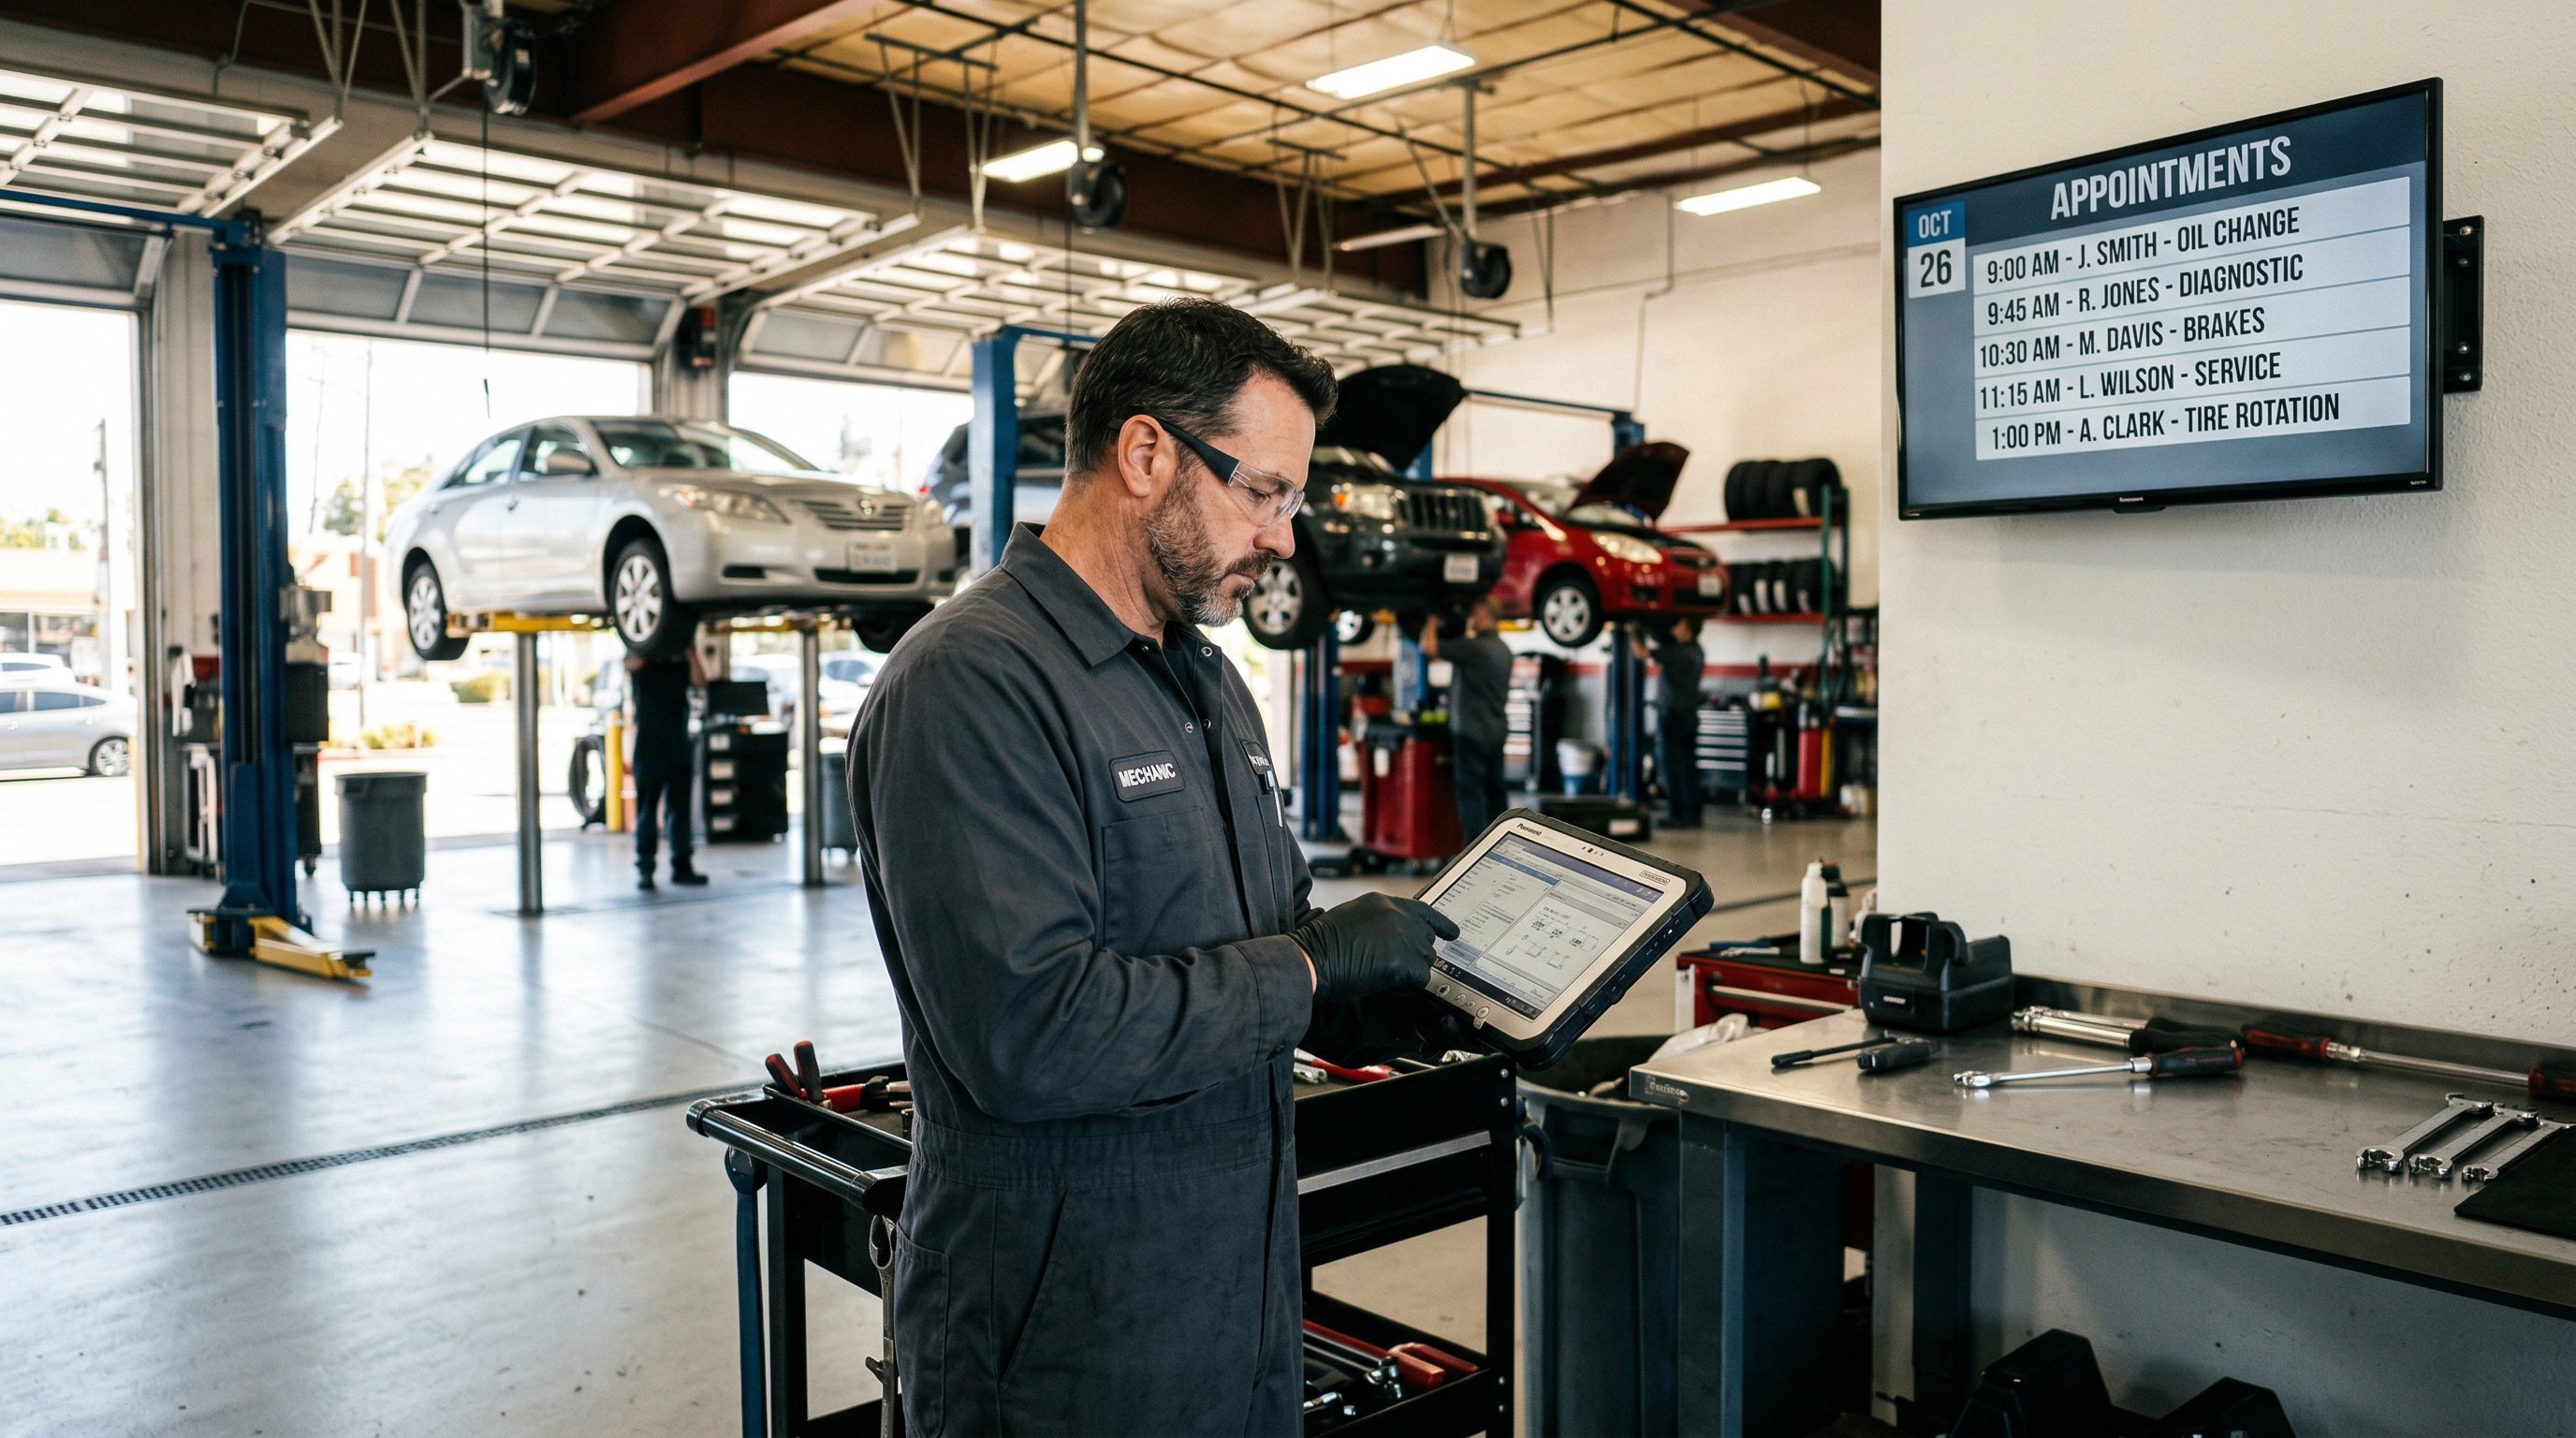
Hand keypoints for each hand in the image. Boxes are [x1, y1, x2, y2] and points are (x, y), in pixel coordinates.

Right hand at [1293, 892, 1458, 1004]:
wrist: (1310, 959)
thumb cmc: (1320, 945)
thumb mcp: (1352, 919)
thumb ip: (1378, 923)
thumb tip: (1392, 939)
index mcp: (1383, 902)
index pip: (1422, 911)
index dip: (1440, 924)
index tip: (1452, 933)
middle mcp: (1398, 915)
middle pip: (1426, 940)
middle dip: (1414, 957)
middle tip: (1393, 969)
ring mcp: (1403, 936)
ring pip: (1425, 961)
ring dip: (1408, 973)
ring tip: (1380, 975)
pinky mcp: (1403, 961)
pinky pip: (1420, 980)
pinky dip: (1406, 987)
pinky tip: (1385, 985)